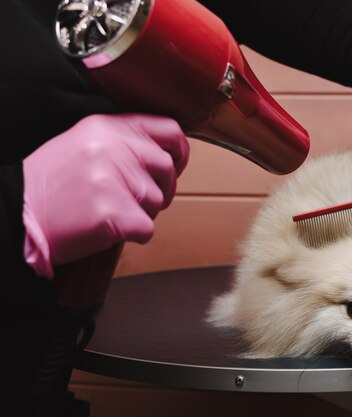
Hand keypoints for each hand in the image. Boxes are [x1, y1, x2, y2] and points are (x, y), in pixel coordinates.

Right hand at [22, 114, 189, 277]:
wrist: (14, 212)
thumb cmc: (49, 185)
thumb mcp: (82, 144)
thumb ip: (122, 143)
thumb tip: (164, 154)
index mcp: (106, 126)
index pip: (168, 128)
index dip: (180, 150)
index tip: (176, 164)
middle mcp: (112, 148)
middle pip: (167, 167)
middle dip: (162, 188)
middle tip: (139, 199)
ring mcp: (113, 179)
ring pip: (157, 200)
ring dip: (140, 212)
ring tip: (107, 211)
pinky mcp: (114, 212)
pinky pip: (147, 228)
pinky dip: (133, 235)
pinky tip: (106, 228)